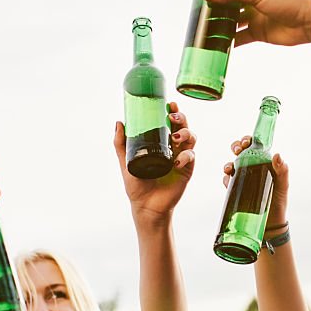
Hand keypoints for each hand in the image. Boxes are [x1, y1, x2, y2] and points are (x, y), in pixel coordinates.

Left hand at [114, 101, 195, 222]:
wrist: (145, 206)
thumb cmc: (136, 185)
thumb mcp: (126, 161)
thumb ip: (121, 144)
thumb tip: (119, 122)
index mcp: (161, 143)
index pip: (170, 123)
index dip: (173, 111)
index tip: (170, 104)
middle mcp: (174, 148)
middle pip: (184, 126)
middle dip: (181, 118)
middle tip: (173, 117)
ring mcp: (182, 158)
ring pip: (191, 138)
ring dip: (186, 133)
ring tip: (176, 137)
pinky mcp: (187, 170)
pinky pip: (191, 158)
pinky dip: (186, 156)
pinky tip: (176, 162)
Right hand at [200, 0, 310, 46]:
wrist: (309, 21)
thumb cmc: (288, 0)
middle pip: (228, 4)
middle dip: (214, 10)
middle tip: (197, 17)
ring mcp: (255, 16)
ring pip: (232, 22)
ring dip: (220, 27)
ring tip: (203, 32)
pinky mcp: (258, 32)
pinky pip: (240, 38)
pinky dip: (229, 42)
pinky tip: (217, 46)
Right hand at [222, 136, 289, 228]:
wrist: (270, 225)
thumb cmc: (279, 203)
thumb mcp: (283, 185)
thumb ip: (282, 171)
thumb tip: (277, 155)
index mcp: (263, 164)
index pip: (254, 147)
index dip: (248, 141)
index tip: (246, 142)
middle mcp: (252, 169)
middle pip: (240, 152)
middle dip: (236, 147)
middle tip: (237, 150)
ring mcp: (243, 180)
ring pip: (231, 165)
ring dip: (228, 163)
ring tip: (229, 168)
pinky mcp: (236, 191)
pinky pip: (227, 181)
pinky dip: (225, 178)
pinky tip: (228, 180)